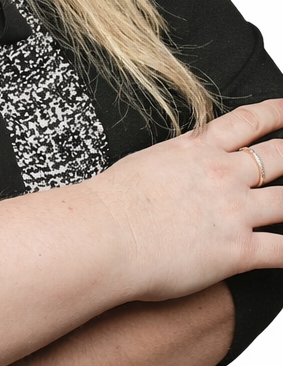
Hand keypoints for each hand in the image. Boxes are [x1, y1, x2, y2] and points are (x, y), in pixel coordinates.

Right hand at [92, 99, 282, 301]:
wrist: (102, 235)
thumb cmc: (110, 204)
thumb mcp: (145, 163)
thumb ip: (174, 162)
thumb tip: (177, 168)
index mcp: (197, 150)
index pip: (249, 122)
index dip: (277, 114)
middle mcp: (222, 174)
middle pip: (279, 157)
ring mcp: (233, 211)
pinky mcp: (237, 251)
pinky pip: (282, 251)